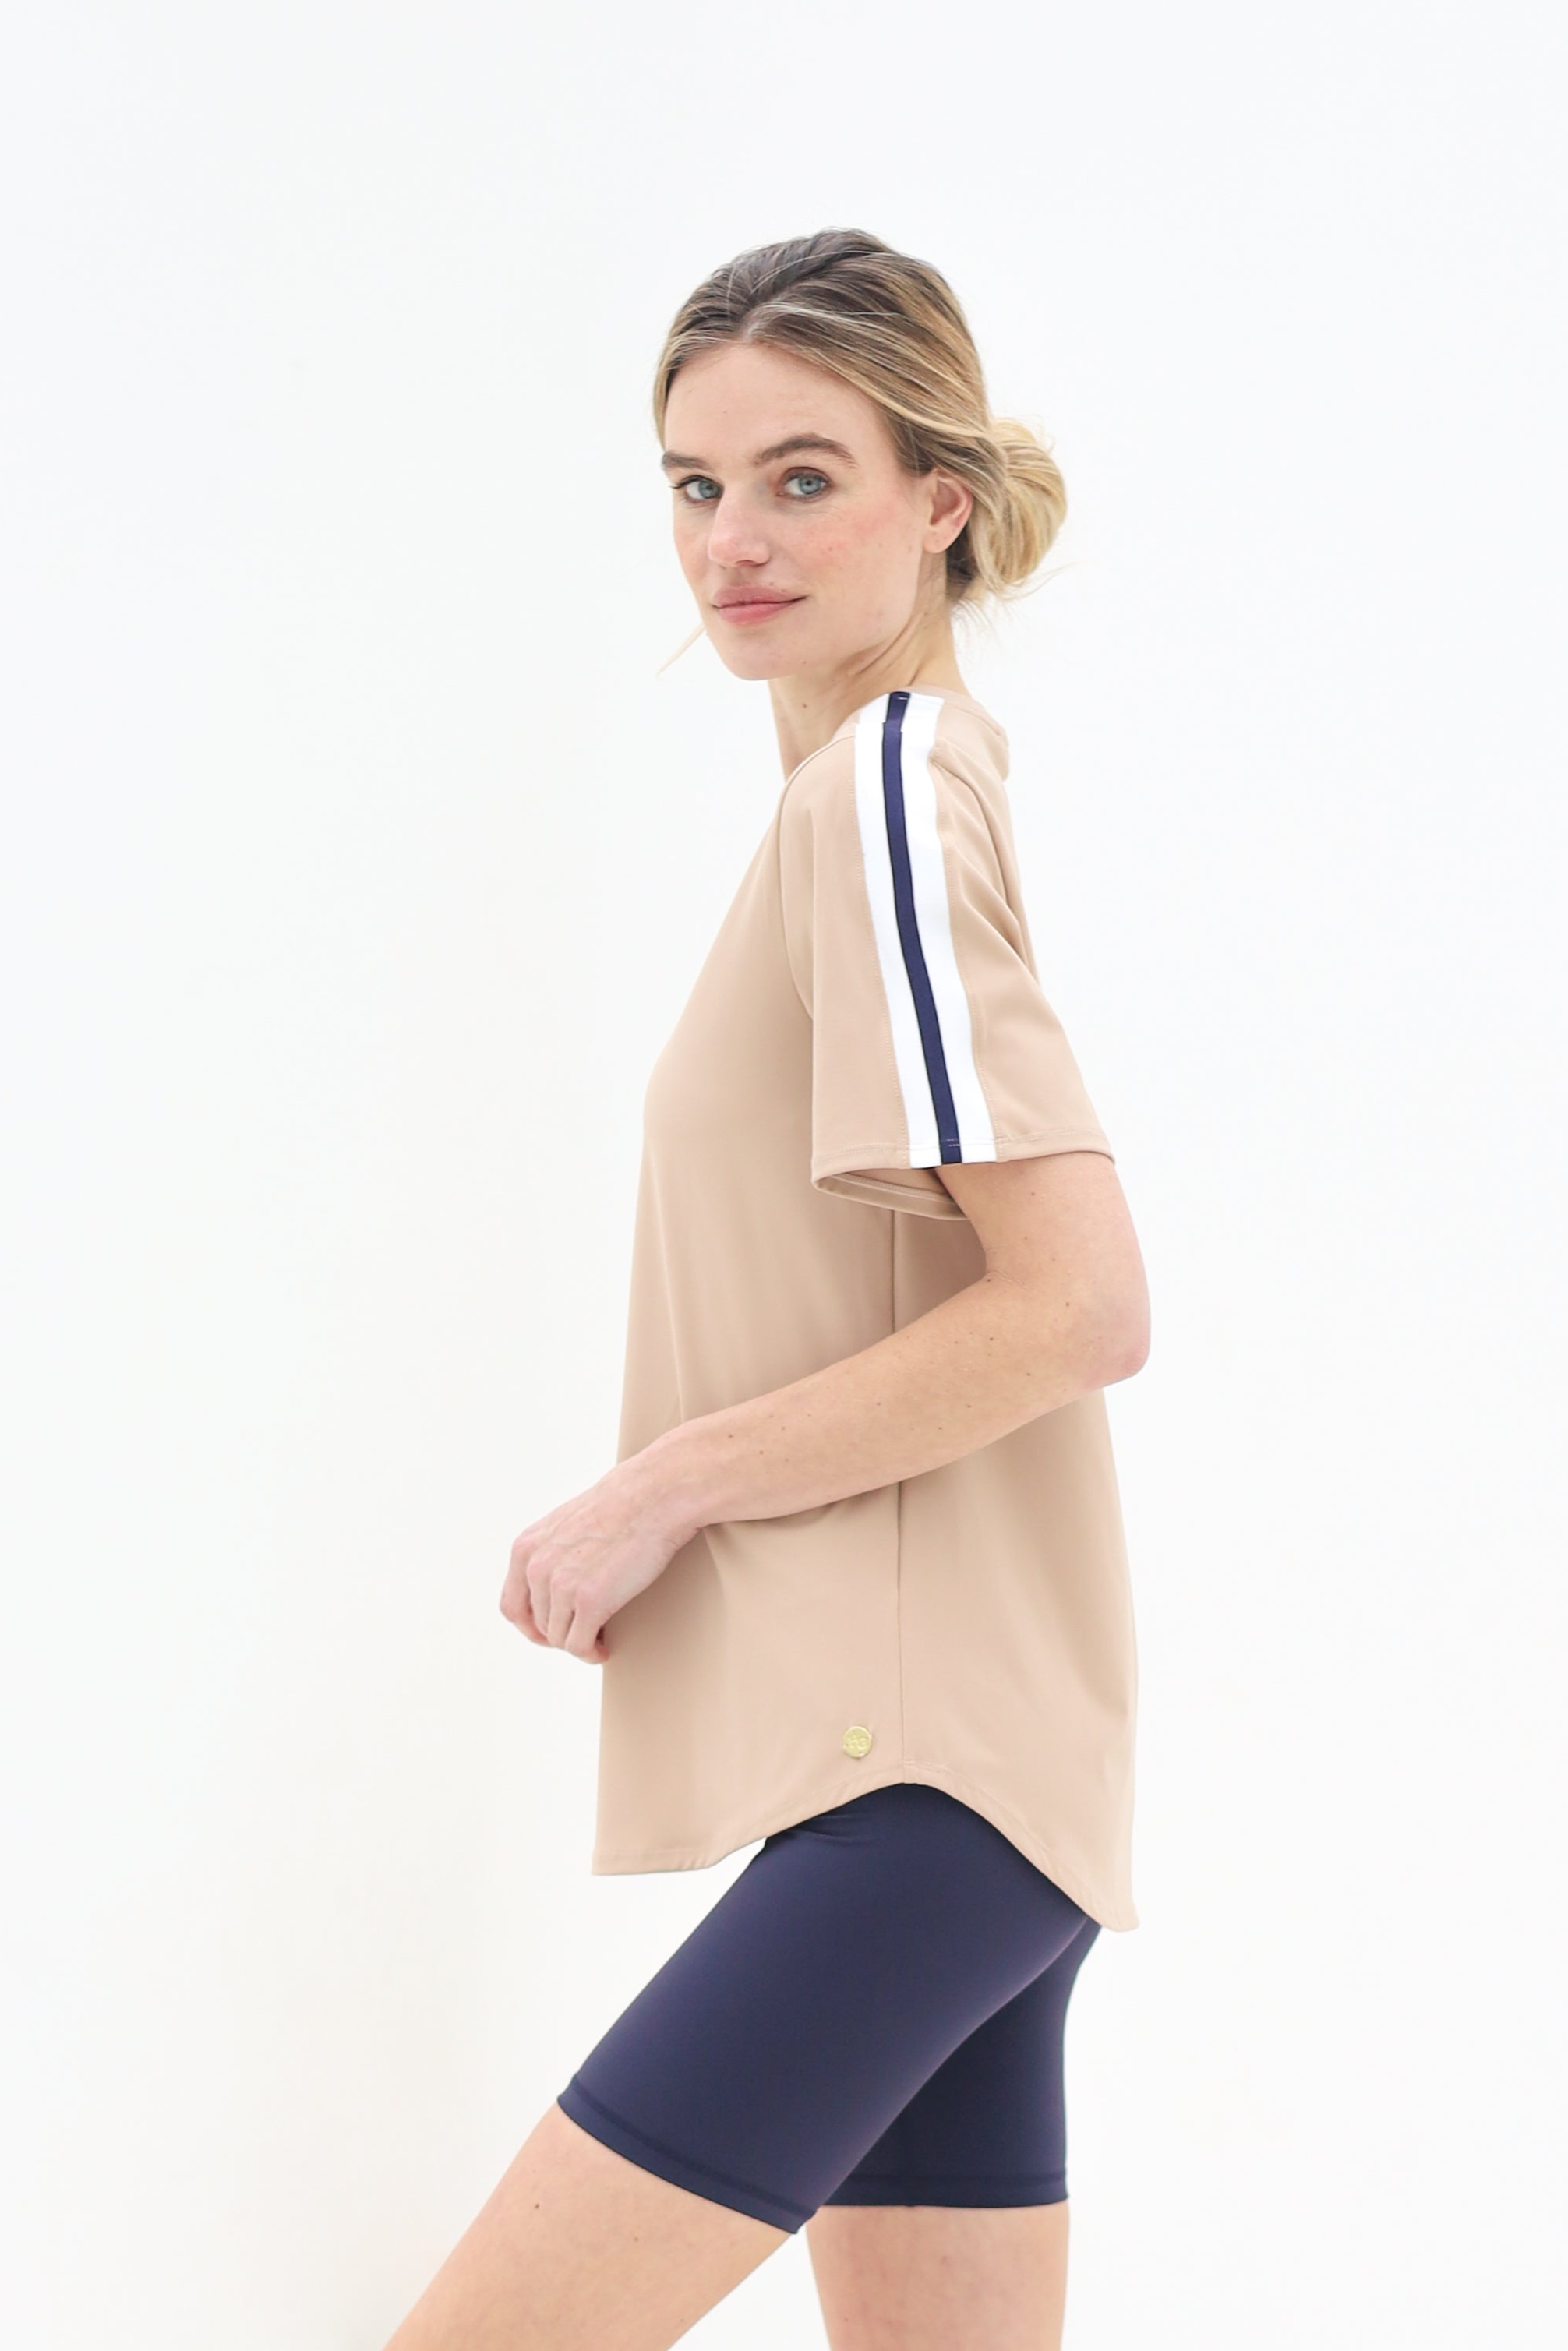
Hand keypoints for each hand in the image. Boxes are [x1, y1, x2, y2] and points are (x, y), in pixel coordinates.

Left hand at [500, 1449, 695, 1663]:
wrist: (652, 1497)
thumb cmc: (619, 1508)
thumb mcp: (565, 1525)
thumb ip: (548, 1553)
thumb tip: (548, 1588)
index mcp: (525, 1549)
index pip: (512, 1606)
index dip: (531, 1625)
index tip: (552, 1630)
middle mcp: (536, 1568)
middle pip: (538, 1625)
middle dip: (561, 1633)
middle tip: (584, 1633)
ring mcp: (561, 1586)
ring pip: (559, 1638)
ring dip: (579, 1643)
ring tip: (599, 1637)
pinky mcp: (590, 1601)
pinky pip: (580, 1646)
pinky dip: (591, 1653)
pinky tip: (604, 1648)